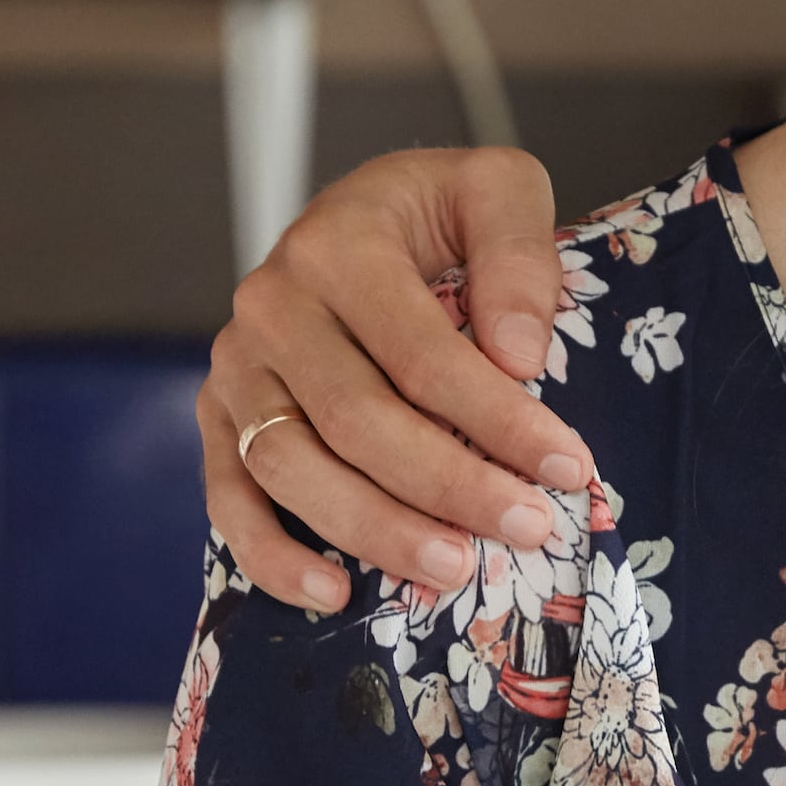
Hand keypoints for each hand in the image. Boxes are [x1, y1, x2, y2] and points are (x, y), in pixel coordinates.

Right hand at [201, 146, 585, 611]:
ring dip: (374, 529)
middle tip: (527, 527)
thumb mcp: (497, 191)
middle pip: (356, 420)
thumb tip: (516, 356)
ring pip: (290, 467)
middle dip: (450, 485)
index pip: (421, 354)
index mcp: (337, 246)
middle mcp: (271, 306)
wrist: (362, 219)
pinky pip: (229, 498)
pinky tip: (336, 594)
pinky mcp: (217, 418)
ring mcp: (235, 367)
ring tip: (454, 568)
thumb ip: (518, 252)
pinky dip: (272, 556)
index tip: (567, 467)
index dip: (497, 420)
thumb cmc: (440, 216)